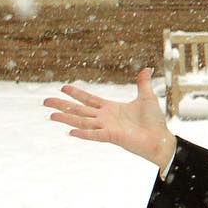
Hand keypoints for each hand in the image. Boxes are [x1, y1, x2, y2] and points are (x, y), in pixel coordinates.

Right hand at [43, 68, 176, 168]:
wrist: (162, 139)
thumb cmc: (154, 122)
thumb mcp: (147, 98)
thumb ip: (143, 84)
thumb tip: (146, 68)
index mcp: (111, 109)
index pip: (89, 100)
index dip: (76, 94)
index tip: (62, 87)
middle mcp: (105, 118)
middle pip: (79, 110)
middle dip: (62, 105)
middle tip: (44, 101)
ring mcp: (107, 128)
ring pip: (82, 122)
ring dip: (66, 119)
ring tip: (50, 116)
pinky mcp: (113, 136)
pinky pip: (95, 135)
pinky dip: (83, 134)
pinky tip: (70, 132)